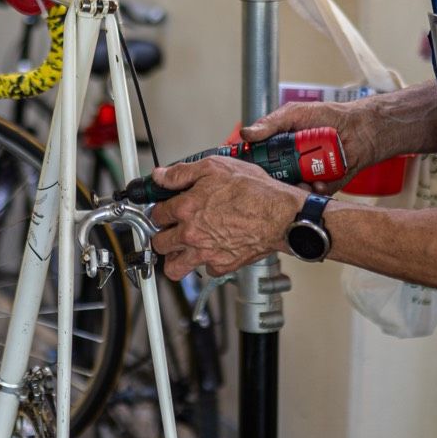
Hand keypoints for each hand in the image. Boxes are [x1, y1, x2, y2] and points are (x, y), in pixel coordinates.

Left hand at [147, 154, 302, 280]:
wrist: (281, 215)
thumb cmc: (255, 191)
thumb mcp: (215, 167)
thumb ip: (182, 173)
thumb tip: (160, 175)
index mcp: (186, 209)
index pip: (155, 214)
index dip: (160, 210)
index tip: (166, 210)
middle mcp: (191, 234)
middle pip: (158, 244)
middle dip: (162, 235)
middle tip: (172, 229)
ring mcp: (205, 253)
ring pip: (174, 268)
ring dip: (175, 258)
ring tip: (182, 248)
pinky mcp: (222, 265)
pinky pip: (204, 270)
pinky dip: (206, 262)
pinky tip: (214, 248)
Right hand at [241, 99, 377, 193]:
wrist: (359, 127)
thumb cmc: (327, 116)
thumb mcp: (294, 114)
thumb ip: (271, 123)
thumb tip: (245, 133)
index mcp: (279, 147)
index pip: (259, 160)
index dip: (250, 165)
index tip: (243, 169)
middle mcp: (290, 164)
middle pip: (272, 179)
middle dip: (271, 182)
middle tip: (272, 180)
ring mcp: (306, 176)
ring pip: (292, 190)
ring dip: (293, 188)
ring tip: (300, 182)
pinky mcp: (323, 186)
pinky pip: (314, 194)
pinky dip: (314, 190)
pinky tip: (317, 183)